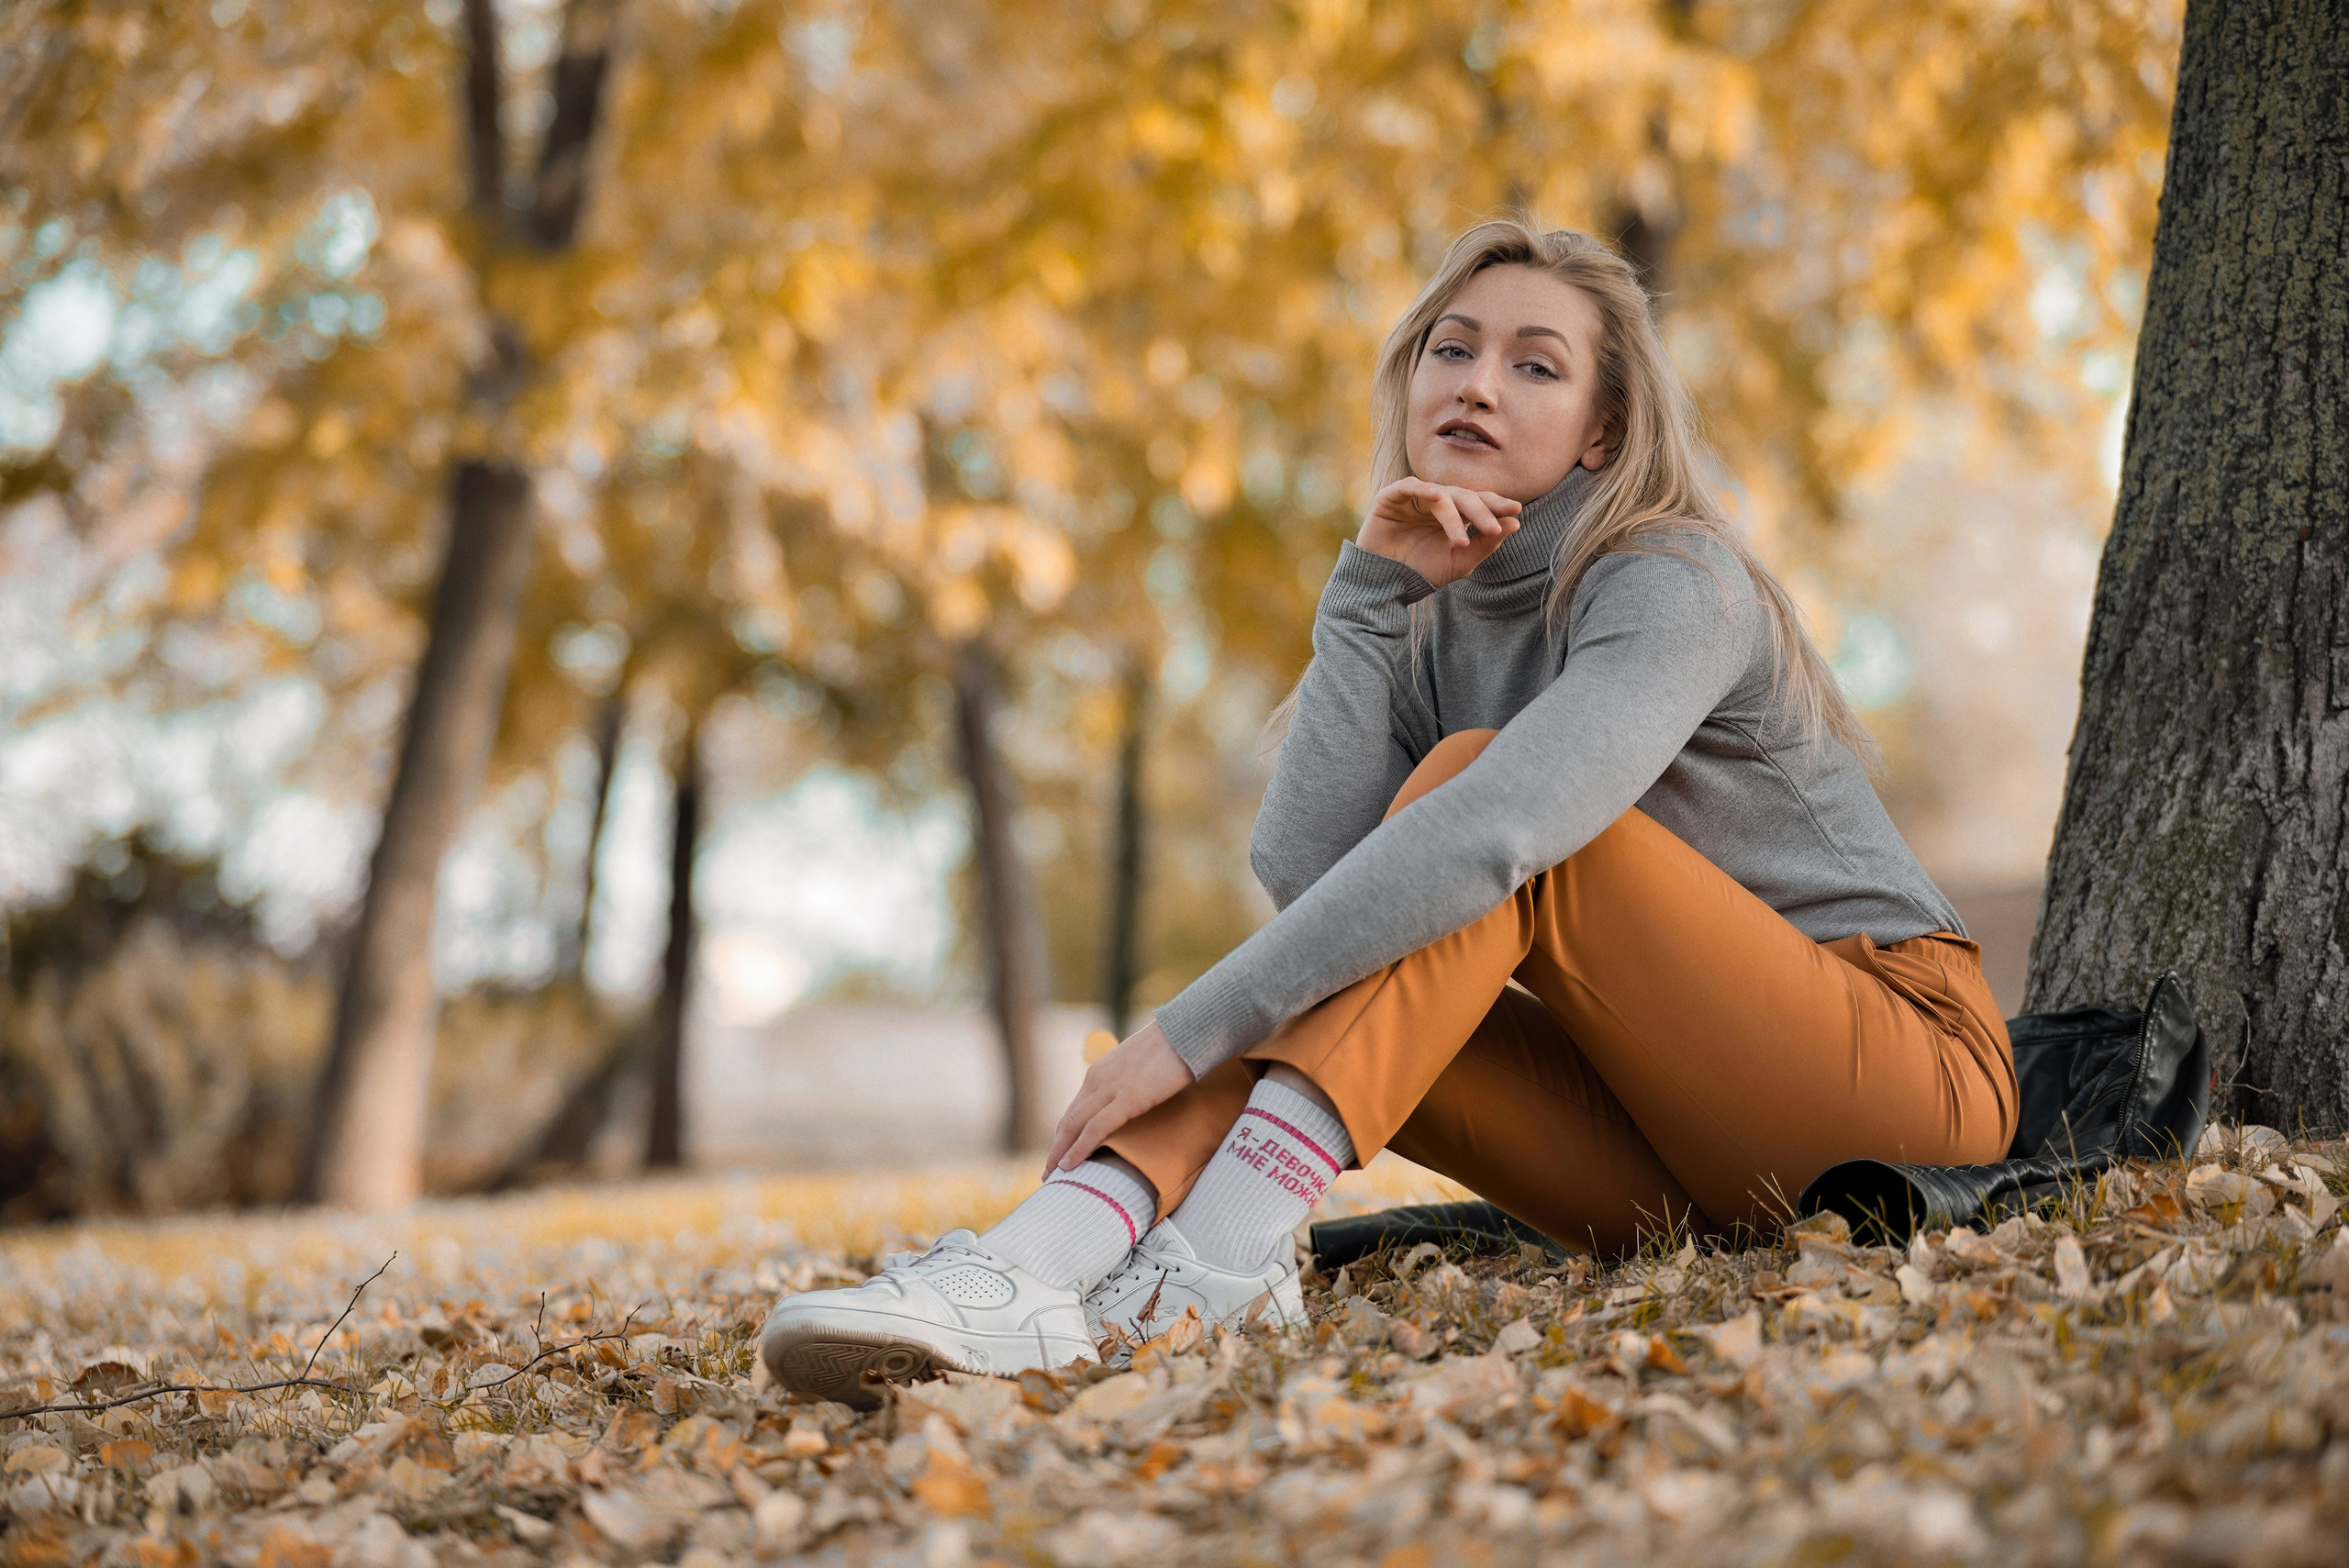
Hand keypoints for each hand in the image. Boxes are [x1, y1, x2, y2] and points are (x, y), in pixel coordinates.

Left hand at [1045, 1019, 1192, 1175]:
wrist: (1187, 1032)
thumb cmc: (1170, 1048)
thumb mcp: (1138, 1065)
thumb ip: (1126, 1082)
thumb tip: (1132, 1098)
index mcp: (1099, 1073)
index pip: (1074, 1110)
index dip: (1064, 1135)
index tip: (1059, 1154)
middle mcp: (1097, 1080)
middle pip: (1068, 1121)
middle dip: (1056, 1148)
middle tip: (1047, 1172)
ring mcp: (1110, 1089)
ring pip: (1073, 1126)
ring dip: (1060, 1153)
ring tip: (1052, 1176)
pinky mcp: (1128, 1099)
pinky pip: (1095, 1129)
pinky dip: (1079, 1148)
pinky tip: (1070, 1165)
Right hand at [1356, 478, 1521, 588]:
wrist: (1386, 584)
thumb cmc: (1422, 572)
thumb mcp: (1461, 562)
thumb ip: (1486, 543)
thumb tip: (1515, 522)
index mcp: (1454, 513)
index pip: (1479, 501)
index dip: (1497, 504)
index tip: (1516, 510)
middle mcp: (1436, 501)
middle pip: (1464, 496)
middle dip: (1480, 511)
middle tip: (1493, 528)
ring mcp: (1414, 498)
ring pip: (1441, 496)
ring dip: (1453, 516)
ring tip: (1460, 541)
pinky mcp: (1391, 498)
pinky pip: (1409, 486)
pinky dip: (1423, 490)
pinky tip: (1436, 498)